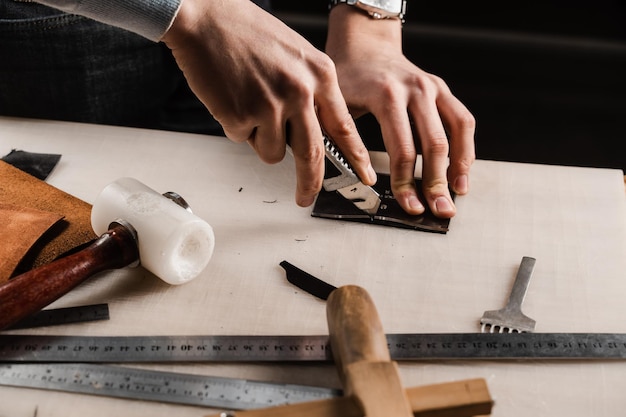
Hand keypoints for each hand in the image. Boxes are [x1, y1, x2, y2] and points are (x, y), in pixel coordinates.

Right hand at [162, 0, 375, 206]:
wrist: (205, 16)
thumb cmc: (246, 31)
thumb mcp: (296, 54)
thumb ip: (311, 91)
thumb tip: (315, 130)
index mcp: (320, 74)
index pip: (343, 126)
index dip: (355, 156)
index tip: (364, 176)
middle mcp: (300, 91)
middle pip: (311, 154)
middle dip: (309, 182)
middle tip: (305, 197)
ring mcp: (270, 105)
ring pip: (274, 153)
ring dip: (261, 140)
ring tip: (248, 104)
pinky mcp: (241, 116)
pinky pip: (244, 140)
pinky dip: (237, 127)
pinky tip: (232, 98)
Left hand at [326, 6, 475, 217]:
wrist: (364, 46)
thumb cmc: (348, 78)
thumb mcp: (337, 106)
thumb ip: (345, 140)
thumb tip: (355, 181)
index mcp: (386, 95)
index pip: (403, 149)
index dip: (406, 182)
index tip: (409, 205)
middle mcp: (415, 89)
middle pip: (434, 144)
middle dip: (436, 182)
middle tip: (438, 209)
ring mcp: (433, 87)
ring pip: (457, 131)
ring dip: (459, 166)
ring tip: (457, 193)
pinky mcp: (442, 90)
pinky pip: (462, 120)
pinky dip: (465, 147)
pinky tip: (461, 170)